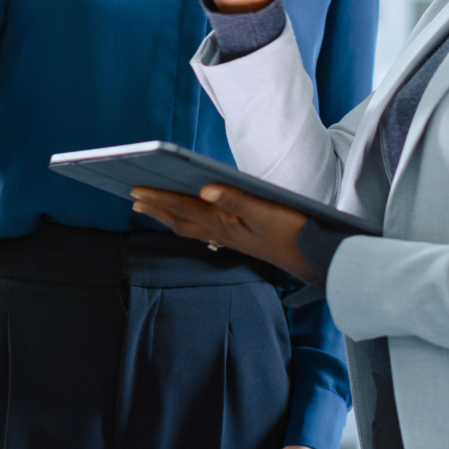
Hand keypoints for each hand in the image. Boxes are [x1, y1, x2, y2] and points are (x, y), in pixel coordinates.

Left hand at [131, 183, 312, 280]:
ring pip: (190, 227)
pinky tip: (187, 219)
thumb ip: (236, 199)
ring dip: (169, 216)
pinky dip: (188, 222)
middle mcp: (222, 233)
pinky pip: (203, 231)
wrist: (315, 259)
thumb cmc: (294, 232)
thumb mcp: (266, 212)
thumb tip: (204, 189)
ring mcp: (230, 239)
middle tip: (133, 199)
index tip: (135, 190)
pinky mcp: (239, 240)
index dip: (159, 198)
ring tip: (150, 208)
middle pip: (181, 220)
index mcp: (225, 224)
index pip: (184, 207)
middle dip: (156, 208)